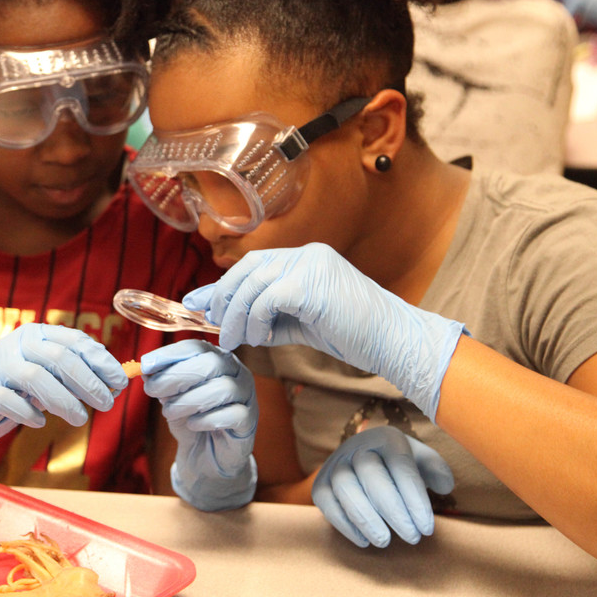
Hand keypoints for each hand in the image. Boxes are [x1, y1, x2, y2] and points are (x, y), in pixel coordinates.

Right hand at [0, 323, 126, 452]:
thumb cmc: (20, 383)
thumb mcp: (48, 371)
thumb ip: (75, 371)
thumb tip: (113, 381)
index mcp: (38, 333)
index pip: (74, 341)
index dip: (100, 361)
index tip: (119, 382)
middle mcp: (18, 343)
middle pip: (59, 358)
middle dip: (88, 382)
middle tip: (107, 403)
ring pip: (37, 378)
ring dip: (65, 401)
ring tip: (81, 419)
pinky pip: (10, 400)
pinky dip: (29, 413)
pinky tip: (41, 422)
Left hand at [142, 339, 257, 510]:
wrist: (205, 455)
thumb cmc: (190, 419)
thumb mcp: (170, 398)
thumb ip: (162, 381)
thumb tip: (146, 369)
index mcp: (216, 358)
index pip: (196, 346)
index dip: (170, 354)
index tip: (145, 365)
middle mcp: (236, 371)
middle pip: (211, 363)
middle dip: (176, 376)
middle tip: (152, 391)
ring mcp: (247, 395)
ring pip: (223, 388)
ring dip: (188, 400)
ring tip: (169, 412)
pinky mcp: (249, 420)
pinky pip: (233, 414)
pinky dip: (207, 420)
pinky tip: (192, 425)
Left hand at [183, 243, 465, 420]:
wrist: (393, 341)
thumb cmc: (351, 335)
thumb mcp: (298, 323)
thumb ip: (263, 317)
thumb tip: (223, 319)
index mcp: (306, 258)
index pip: (254, 263)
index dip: (225, 285)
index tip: (203, 307)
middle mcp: (308, 254)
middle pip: (248, 267)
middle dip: (224, 297)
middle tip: (215, 327)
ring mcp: (312, 265)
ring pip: (254, 283)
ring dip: (237, 315)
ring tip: (236, 341)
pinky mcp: (313, 284)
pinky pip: (268, 298)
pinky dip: (256, 320)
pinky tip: (260, 340)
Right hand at [312, 426, 453, 547]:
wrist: (364, 457)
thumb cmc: (398, 464)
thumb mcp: (421, 460)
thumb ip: (436, 470)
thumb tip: (444, 486)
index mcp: (386, 438)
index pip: (401, 466)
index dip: (415, 499)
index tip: (427, 529)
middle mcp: (357, 446)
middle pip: (372, 476)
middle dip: (394, 511)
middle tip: (412, 538)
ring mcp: (335, 464)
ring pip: (346, 488)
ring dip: (366, 519)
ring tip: (385, 542)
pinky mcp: (320, 483)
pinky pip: (326, 502)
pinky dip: (344, 524)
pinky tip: (364, 540)